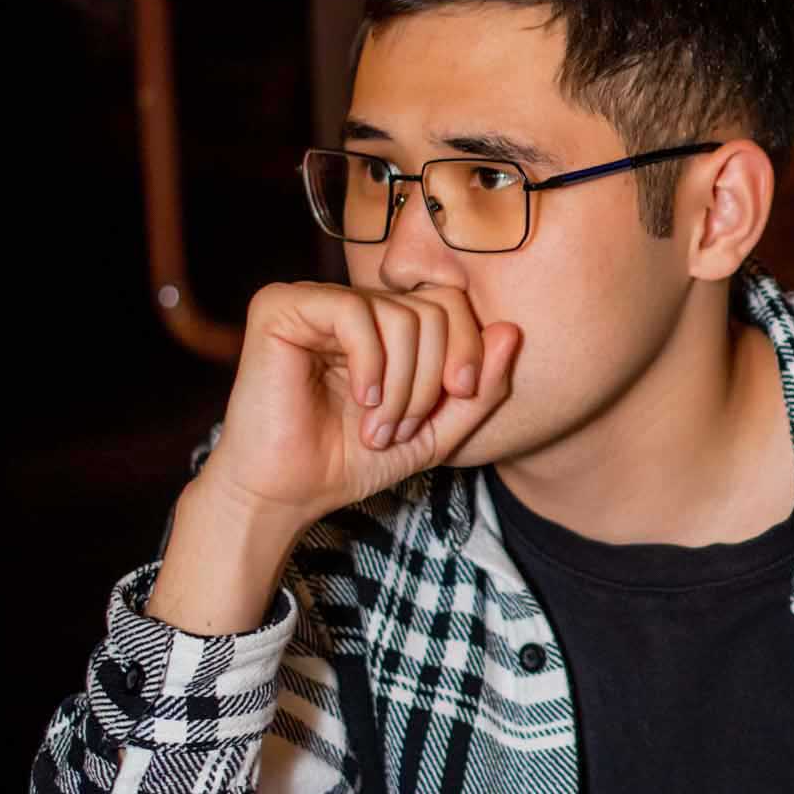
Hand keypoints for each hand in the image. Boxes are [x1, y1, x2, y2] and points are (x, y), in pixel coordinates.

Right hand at [197, 281, 521, 531]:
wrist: (289, 493)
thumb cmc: (353, 460)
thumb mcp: (438, 430)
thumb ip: (481, 388)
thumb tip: (513, 331)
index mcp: (385, 322)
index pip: (451, 303)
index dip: (468, 350)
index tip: (457, 398)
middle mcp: (352, 302)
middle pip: (433, 309)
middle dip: (431, 379)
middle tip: (400, 427)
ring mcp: (316, 300)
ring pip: (400, 314)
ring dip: (402, 385)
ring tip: (377, 426)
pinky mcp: (281, 307)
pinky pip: (354, 313)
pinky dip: (370, 366)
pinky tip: (359, 401)